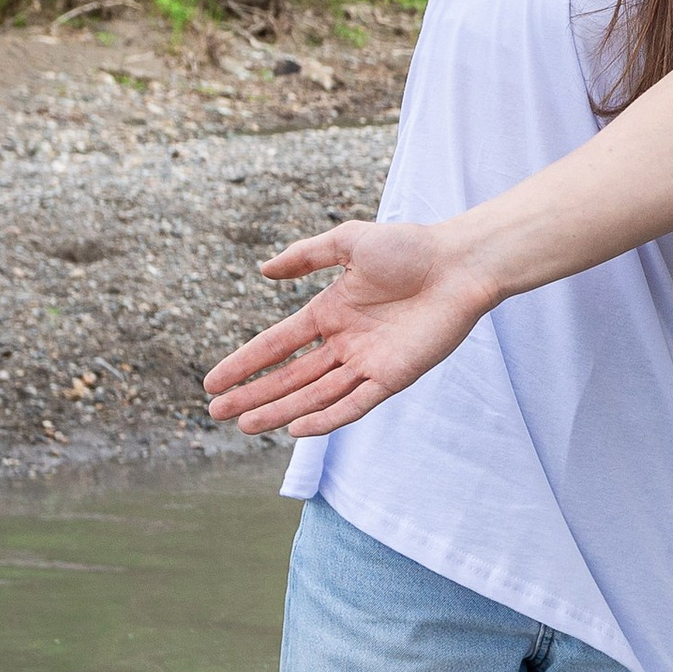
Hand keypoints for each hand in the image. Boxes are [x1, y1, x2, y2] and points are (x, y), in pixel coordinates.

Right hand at [203, 219, 493, 438]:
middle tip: (217, 413)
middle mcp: (345, 341)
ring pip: (315, 394)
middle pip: (289, 376)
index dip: (245, 363)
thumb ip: (305, 256)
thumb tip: (263, 270)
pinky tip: (296, 429)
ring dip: (280, 411)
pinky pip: (354, 404)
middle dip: (253, 395)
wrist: (460, 263)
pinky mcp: (394, 376)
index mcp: (330, 312)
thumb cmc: (410, 247)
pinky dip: (326, 418)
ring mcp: (368, 361)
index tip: (212, 382)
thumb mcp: (348, 242)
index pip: (277, 344)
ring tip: (245, 425)